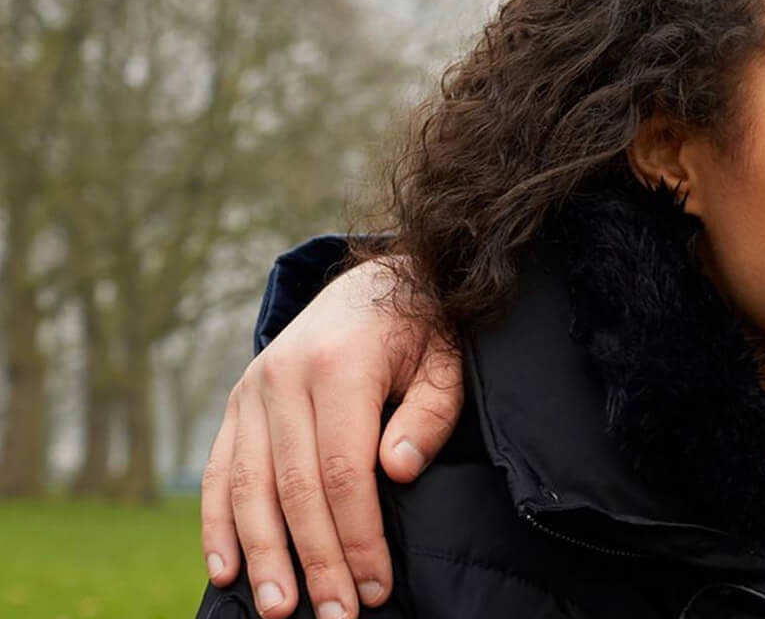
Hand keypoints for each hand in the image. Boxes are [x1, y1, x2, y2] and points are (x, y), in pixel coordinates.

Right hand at [200, 259, 463, 618]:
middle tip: (335, 616)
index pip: (343, 469)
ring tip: (279, 610)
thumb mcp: (446, 359)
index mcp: (339, 364)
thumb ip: (431, 412)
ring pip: (248, 487)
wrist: (375, 279)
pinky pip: (220, 471)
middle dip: (314, 560)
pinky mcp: (238, 402)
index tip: (375, 586)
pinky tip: (227, 570)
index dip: (358, 535)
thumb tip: (397, 470)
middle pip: (294, 487)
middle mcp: (284, 377)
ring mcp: (253, 389)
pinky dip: (217, 524)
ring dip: (262, 555)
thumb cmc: (422, 328)